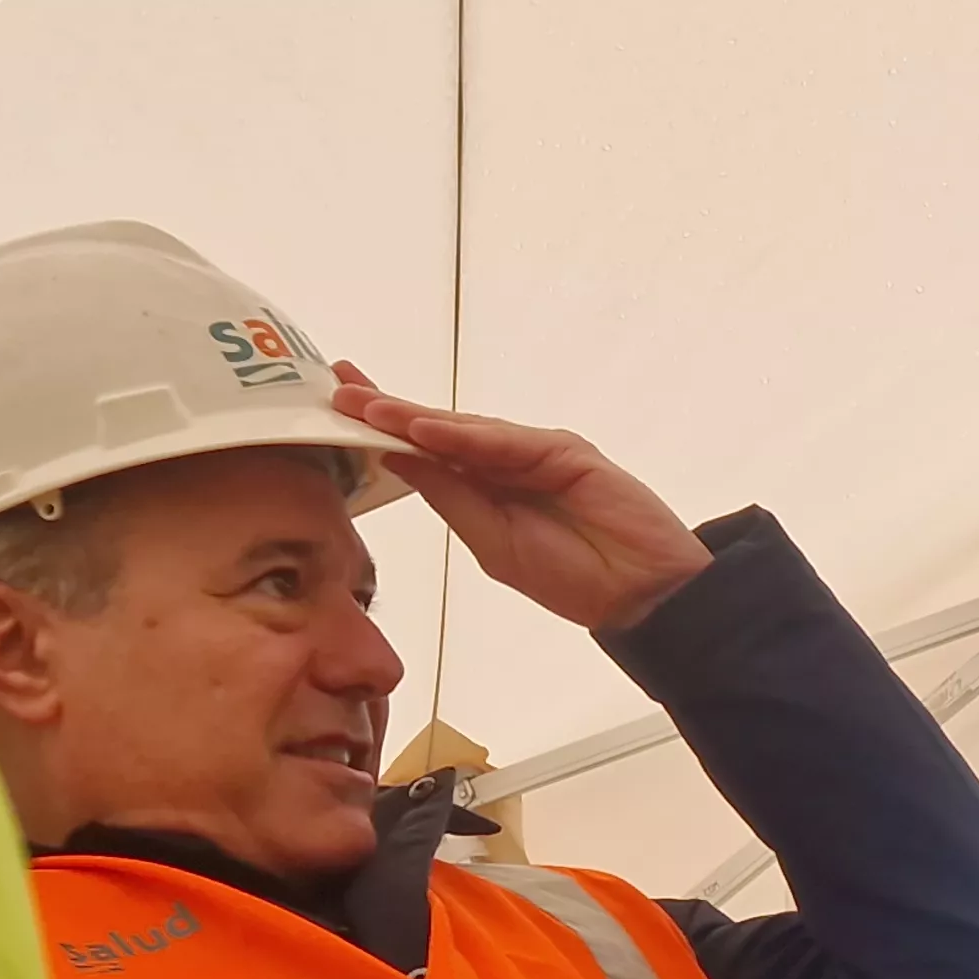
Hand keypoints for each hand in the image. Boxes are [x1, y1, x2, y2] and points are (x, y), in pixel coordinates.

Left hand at [333, 362, 712, 631]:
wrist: (643, 593)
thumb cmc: (574, 578)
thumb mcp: (492, 545)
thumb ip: (450, 498)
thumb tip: (396, 457)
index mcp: (485, 491)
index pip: (424, 452)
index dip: (382, 429)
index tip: (336, 409)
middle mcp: (505, 464)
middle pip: (437, 428)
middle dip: (385, 408)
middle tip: (336, 385)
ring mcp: (535, 453)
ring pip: (464, 429)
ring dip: (413, 417)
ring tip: (365, 405)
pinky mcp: (565, 451)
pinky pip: (505, 442)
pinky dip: (463, 436)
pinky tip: (424, 430)